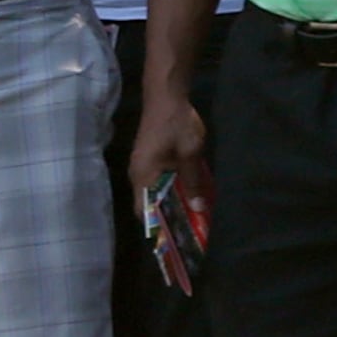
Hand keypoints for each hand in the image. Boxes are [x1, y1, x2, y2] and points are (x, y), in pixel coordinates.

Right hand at [124, 84, 210, 234]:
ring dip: (170, 203)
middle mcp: (138, 175)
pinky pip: (158, 182)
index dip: (157, 227)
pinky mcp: (149, 159)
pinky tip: (188, 193)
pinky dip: (170, 191)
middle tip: (188, 231)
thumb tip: (197, 207)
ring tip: (190, 216)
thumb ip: (192, 181)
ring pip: (154, 193)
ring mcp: (142, 166)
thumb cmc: (176, 124)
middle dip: (167, 218)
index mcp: (143, 176)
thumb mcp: (190, 153)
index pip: (144, 211)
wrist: (166, 94)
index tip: (173, 241)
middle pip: (148, 204)